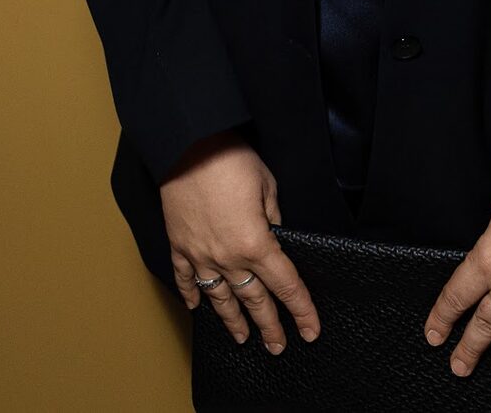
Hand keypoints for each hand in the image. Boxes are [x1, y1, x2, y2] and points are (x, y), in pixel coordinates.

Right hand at [160, 130, 321, 354]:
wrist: (186, 143)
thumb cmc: (229, 158)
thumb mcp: (267, 184)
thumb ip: (273, 216)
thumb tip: (274, 233)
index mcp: (256, 243)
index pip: (286, 285)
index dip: (302, 310)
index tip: (311, 330)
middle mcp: (228, 258)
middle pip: (254, 300)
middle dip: (270, 326)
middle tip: (278, 347)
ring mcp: (200, 255)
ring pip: (220, 298)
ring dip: (233, 321)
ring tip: (242, 338)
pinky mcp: (179, 244)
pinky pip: (185, 278)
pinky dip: (191, 295)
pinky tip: (196, 308)